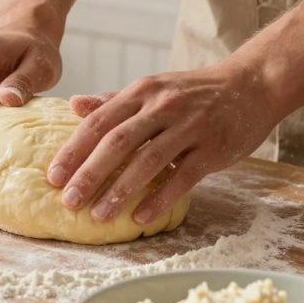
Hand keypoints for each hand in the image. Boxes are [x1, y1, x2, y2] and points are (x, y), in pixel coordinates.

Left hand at [47, 62, 276, 225]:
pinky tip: (140, 217)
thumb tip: (74, 105)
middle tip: (68, 201)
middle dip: (89, 173)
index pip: (99, 121)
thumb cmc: (194, 92)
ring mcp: (189, 126)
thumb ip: (113, 100)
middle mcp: (162, 106)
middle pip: (118, 141)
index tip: (52, 176)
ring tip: (98, 215)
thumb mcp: (152, 88)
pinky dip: (159, 197)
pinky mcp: (213, 148)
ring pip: (148, 160)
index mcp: (142, 91)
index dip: (74, 150)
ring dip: (120, 190)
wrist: (251, 85)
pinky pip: (183, 175)